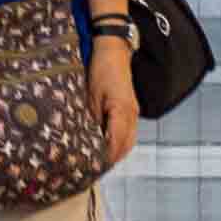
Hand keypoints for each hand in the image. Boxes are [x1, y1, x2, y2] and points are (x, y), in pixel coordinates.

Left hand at [88, 36, 140, 171]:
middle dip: (113, 158)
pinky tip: (107, 144)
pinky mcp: (131, 109)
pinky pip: (129, 131)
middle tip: (96, 168)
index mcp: (122, 112)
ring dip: (118, 151)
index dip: (106, 157)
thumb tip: (87, 139)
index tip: (94, 168)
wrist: (113, 51)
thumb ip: (92, 120)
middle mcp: (132, 115)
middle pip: (126, 146)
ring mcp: (134, 112)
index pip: (115, 143)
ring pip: (129, 140)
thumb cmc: (101, 70)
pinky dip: (120, 141)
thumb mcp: (90, 96)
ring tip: (101, 160)